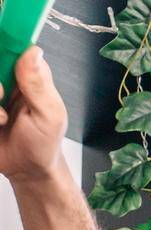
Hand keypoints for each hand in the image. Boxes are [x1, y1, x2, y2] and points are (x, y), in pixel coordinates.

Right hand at [0, 48, 67, 185]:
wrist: (27, 170)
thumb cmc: (44, 143)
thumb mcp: (49, 115)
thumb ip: (39, 84)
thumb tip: (34, 51)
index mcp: (26, 71)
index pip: (8, 41)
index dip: (2, 41)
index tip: (6, 77)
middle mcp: (3, 75)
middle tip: (2, 96)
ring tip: (1, 119)